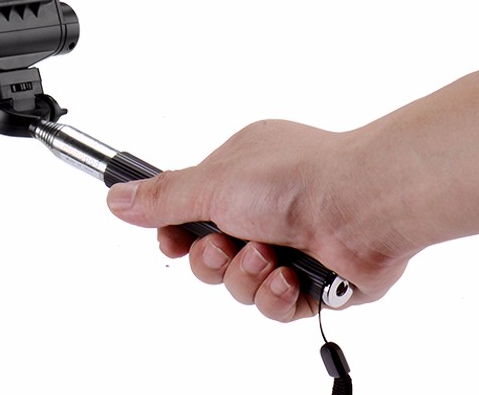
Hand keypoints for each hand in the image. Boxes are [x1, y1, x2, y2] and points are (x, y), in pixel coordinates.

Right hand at [107, 119, 412, 321]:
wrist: (362, 206)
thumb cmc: (293, 177)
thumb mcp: (211, 183)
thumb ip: (162, 197)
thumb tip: (116, 197)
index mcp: (236, 174)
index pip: (189, 211)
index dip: (176, 233)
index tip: (172, 238)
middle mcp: (260, 207)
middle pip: (209, 254)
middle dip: (211, 258)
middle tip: (224, 244)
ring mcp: (287, 243)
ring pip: (238, 283)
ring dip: (246, 274)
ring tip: (268, 255)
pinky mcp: (312, 280)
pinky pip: (274, 304)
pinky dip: (277, 293)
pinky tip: (290, 275)